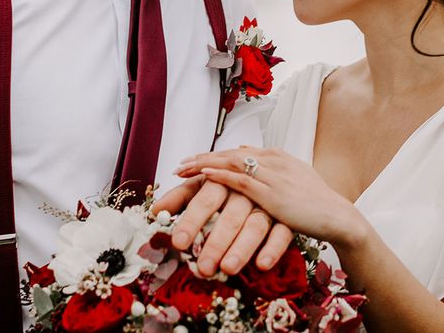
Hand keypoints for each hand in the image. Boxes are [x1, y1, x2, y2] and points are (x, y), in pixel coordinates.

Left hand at [151, 175, 292, 275]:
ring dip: (242, 247)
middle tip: (203, 267)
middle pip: (231, 215)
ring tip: (227, 269)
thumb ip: (181, 197)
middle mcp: (246, 191)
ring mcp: (268, 204)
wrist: (271, 174)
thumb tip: (156, 211)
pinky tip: (262, 265)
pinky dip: (273, 248)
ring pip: (257, 224)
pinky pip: (283, 232)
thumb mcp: (205, 186)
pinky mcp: (287, 217)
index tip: (179, 242)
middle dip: (216, 242)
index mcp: (223, 180)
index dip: (192, 220)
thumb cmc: (229, 186)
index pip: (205, 199)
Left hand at [174, 146, 363, 246]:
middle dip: (203, 159)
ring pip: (231, 164)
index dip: (214, 156)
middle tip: (180, 165)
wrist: (338, 215)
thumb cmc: (316, 202)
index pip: (238, 152)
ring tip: (183, 170)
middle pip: (230, 154)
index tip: (193, 161)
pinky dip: (220, 175)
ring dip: (204, 165)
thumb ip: (270, 169)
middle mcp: (273, 160)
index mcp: (277, 156)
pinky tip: (203, 176)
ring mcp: (273, 174)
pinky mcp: (272, 193)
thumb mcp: (293, 179)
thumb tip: (245, 155)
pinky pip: (241, 180)